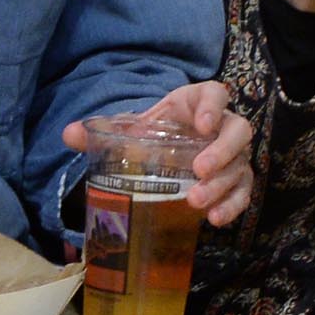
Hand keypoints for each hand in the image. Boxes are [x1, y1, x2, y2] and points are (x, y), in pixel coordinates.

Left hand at [62, 80, 254, 227]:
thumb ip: (102, 132)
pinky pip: (244, 192)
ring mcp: (234, 155)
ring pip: (241, 165)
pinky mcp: (237, 180)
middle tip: (197, 171)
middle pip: (238, 131)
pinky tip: (215, 220)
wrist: (165, 156)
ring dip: (222, 185)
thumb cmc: (152, 138)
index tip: (201, 125)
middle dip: (221, 151)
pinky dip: (234, 206)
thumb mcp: (130, 132)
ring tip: (196, 202)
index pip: (215, 94)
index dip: (213, 106)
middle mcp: (222, 126)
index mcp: (196, 104)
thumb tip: (69, 134)